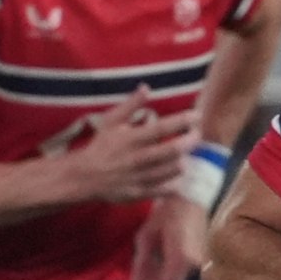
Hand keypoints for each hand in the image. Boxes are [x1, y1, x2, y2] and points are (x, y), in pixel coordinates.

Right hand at [64, 98, 193, 204]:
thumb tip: (146, 87)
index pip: (161, 128)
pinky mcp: (139, 193)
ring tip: (188, 154)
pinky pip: (163, 189)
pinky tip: (180, 176)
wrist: (83, 176)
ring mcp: (139, 177)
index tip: (196, 115)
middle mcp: (137, 158)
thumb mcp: (111, 122)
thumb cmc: (99, 146)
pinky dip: (175, 183)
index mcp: (131, 139)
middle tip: (197, 135)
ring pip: (170, 170)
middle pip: (171, 150)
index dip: (182, 121)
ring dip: (184, 160)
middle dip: (190, 141)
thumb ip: (130, 105)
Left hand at [128, 193, 205, 279]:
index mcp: (181, 259)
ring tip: (144, 265)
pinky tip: (156, 260)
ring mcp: (199, 262)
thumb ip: (141, 262)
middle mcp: (194, 265)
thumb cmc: (166, 212)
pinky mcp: (200, 259)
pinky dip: (167, 273)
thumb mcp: (146, 236)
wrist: (190, 198)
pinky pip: (181, 274)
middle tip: (137, 277)